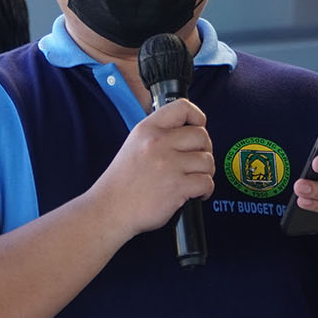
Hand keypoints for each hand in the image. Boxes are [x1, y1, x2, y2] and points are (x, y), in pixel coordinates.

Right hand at [90, 99, 212, 235]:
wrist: (110, 209)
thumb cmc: (122, 182)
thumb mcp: (134, 145)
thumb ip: (159, 135)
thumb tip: (190, 132)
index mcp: (148, 129)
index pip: (183, 107)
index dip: (197, 117)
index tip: (198, 127)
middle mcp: (158, 143)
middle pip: (202, 136)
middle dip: (204, 150)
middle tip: (195, 163)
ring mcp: (169, 165)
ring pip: (207, 161)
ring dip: (205, 172)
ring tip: (193, 180)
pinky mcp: (177, 186)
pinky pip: (206, 182)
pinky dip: (205, 190)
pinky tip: (194, 194)